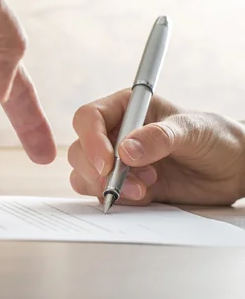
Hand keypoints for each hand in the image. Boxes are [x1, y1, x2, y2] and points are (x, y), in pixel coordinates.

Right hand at [68, 89, 244, 205]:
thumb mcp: (192, 130)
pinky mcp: (124, 186)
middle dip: (97, 171)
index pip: (89, 118)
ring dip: (106, 187)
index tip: (107, 163)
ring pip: (84, 175)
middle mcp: (115, 134)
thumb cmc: (215, 137)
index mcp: (126, 108)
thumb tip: (125, 150)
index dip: (91, 140)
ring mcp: (117, 162)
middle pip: (80, 150)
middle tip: (127, 184)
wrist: (234, 169)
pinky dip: (116, 200)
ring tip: (143, 190)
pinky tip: (144, 196)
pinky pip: (101, 195)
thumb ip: (159, 138)